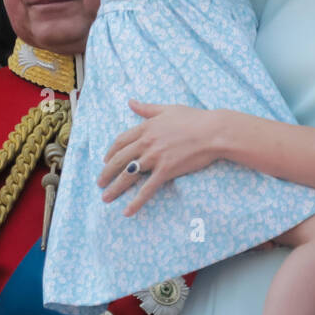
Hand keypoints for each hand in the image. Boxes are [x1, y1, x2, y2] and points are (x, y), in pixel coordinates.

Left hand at [98, 101, 224, 215]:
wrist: (214, 132)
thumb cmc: (195, 118)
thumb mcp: (169, 109)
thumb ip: (147, 108)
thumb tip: (130, 102)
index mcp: (146, 128)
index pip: (120, 141)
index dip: (110, 153)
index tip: (106, 161)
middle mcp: (146, 143)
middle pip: (119, 160)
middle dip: (106, 173)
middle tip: (100, 183)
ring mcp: (155, 157)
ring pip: (128, 175)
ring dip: (115, 188)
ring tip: (106, 197)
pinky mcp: (166, 170)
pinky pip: (147, 189)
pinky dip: (136, 201)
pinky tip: (127, 211)